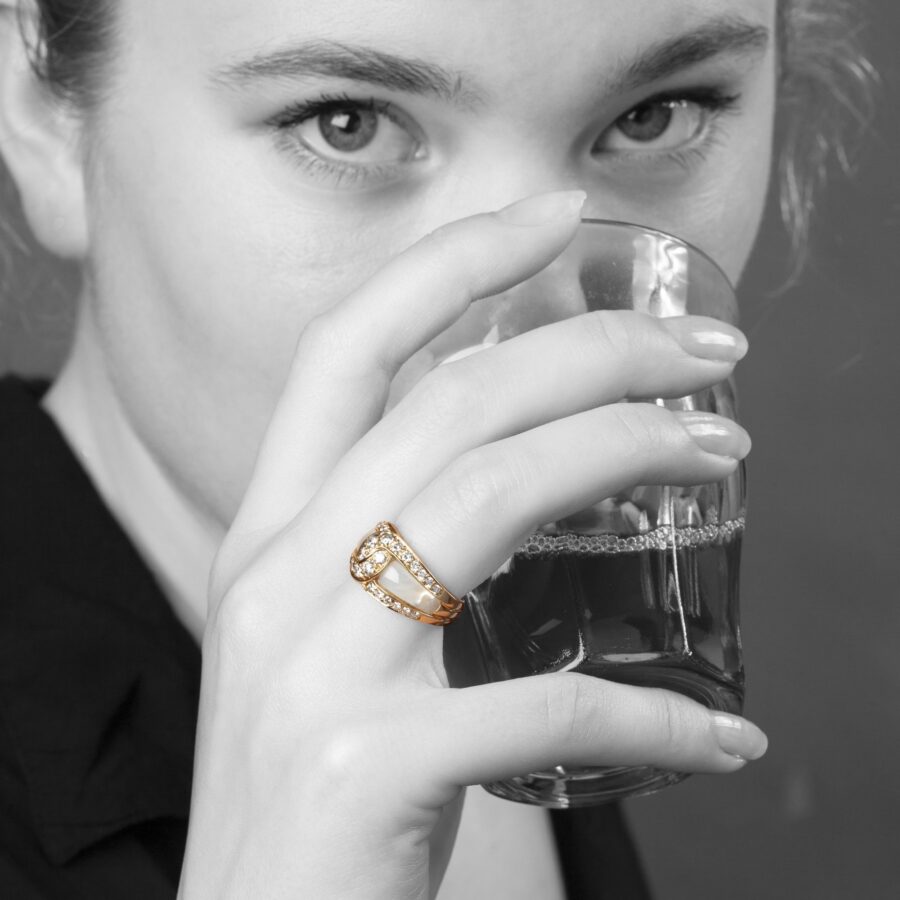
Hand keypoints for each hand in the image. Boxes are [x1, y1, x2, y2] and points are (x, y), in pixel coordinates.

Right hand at [178, 191, 764, 899]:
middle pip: (451, 402)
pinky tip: (715, 732)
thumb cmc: (309, 784)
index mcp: (268, 534)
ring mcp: (315, 668)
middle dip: (596, 350)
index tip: (553, 216)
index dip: (451, 263)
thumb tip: (524, 479)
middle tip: (703, 349)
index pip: (348, 348)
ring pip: (494, 498)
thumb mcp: (324, 639)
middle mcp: (279, 577)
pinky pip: (547, 711)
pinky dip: (651, 718)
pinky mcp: (368, 767)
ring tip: (722, 456)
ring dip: (629, 456)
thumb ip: (392, 553)